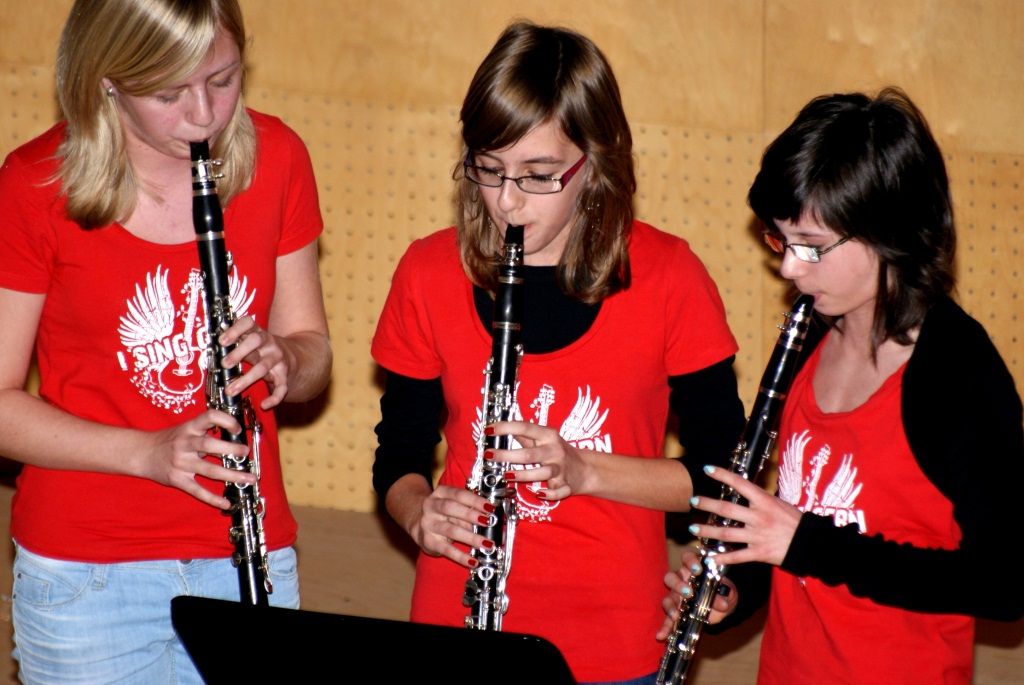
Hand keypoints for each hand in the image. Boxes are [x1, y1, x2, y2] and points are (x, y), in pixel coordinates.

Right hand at [141, 409, 256, 507]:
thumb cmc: (169, 441)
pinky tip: (225, 503)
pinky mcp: (178, 480)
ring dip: (232, 475)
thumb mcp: (186, 430)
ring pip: (209, 470)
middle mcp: (185, 444)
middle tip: (246, 453)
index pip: (209, 417)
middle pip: (209, 445)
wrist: (141, 453)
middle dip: (231, 449)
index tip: (238, 429)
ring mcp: (181, 463)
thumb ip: (206, 435)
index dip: (226, 420)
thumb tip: (233, 441)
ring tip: (249, 479)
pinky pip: (197, 490)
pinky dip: (213, 498)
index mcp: (189, 428)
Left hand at [218, 316, 289, 409]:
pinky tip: (264, 405)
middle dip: (239, 352)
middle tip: (224, 364)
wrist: (294, 356)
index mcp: (257, 332)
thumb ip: (236, 344)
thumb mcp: (251, 343)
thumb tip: (211, 351)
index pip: (248, 323)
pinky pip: (282, 387)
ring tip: (231, 390)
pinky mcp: (284, 375)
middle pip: (256, 341)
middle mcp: (269, 343)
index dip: (236, 329)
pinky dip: (274, 397)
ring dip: (246, 379)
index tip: (222, 341)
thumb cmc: (262, 350)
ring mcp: (278, 359)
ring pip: (263, 367)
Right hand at [409, 484, 497, 567]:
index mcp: (441, 493)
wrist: (418, 522)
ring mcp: (428, 524)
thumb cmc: (443, 512)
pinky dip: (461, 556)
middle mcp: (431, 506)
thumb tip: (492, 521)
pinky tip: (473, 561)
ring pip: (451, 530)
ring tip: (486, 544)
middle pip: (451, 508)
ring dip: (471, 538)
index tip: (490, 507)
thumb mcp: (454, 505)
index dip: (475, 500)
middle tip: (488, 522)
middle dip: (471, 515)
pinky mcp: (428, 541)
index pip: (459, 494)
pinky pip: (446, 550)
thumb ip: (470, 510)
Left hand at [484, 421, 588, 500]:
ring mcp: (561, 469)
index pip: (524, 428)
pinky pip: (557, 491)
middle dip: (507, 455)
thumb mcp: (544, 438)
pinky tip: (538, 493)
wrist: (586, 468)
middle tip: (489, 455)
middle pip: (529, 454)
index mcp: (548, 435)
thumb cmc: (558, 451)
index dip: (505, 428)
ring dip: (523, 475)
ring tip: (507, 476)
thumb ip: (525, 436)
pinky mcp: (566, 485)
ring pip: (542, 473)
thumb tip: (500, 429)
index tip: (489, 430)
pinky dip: (549, 494)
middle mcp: (554, 451)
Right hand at [657, 548, 737, 639]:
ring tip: (676, 615)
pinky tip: (661, 635)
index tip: (698, 569)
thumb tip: (722, 603)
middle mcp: (681, 579)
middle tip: (689, 593)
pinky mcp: (675, 610)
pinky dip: (665, 627)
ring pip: (668, 596)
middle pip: (672, 577)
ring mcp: (676, 595)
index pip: (687, 558)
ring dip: (671, 605)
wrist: (723, 605)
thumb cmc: (722, 592)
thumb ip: (723, 596)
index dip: (690, 561)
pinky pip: (667, 618)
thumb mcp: (726, 593)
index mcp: (694, 569)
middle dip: (679, 585)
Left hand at [687, 465, 801, 566]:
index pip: (740, 484)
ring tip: (693, 528)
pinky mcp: (759, 552)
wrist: (812, 543)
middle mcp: (758, 517)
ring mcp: (758, 535)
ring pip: (726, 533)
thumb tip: (745, 491)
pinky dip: (722, 558)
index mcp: (764, 501)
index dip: (723, 475)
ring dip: (707, 530)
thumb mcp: (779, 503)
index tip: (707, 469)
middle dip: (707, 504)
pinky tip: (710, 558)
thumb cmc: (796, 521)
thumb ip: (761, 500)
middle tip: (693, 500)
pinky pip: (737, 556)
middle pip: (726, 509)